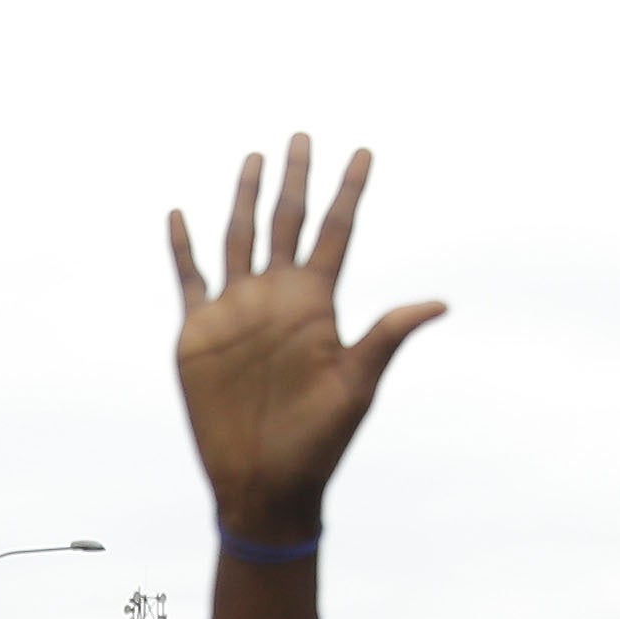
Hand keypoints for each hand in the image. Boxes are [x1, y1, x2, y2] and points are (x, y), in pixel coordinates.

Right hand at [167, 133, 446, 547]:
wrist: (263, 483)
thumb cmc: (318, 442)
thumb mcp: (357, 387)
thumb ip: (386, 337)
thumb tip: (440, 303)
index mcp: (317, 304)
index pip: (335, 231)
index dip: (349, 191)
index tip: (364, 151)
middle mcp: (277, 297)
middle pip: (288, 221)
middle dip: (296, 178)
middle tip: (304, 134)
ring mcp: (236, 310)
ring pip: (240, 236)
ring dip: (246, 198)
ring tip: (255, 157)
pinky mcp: (198, 332)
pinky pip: (188, 278)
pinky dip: (182, 247)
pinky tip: (179, 214)